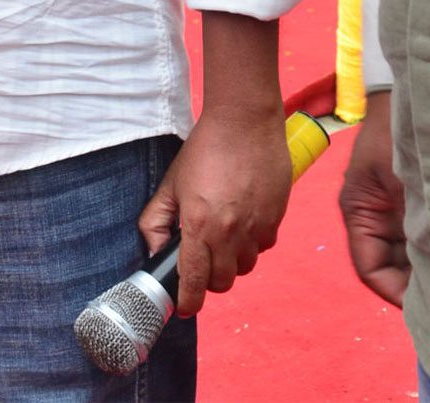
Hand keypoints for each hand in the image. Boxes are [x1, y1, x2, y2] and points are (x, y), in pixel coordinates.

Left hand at [138, 106, 290, 316]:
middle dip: (209, 279)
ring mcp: (256, 227)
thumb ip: (156, 219)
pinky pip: (264, 247)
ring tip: (222, 236)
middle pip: (222, 282)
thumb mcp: (171, 183)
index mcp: (199, 224)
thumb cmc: (204, 149)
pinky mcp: (276, 219)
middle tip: (202, 261)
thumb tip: (153, 248)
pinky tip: (243, 220)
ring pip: (244, 267)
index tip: (185, 307)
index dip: (188, 301)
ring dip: (231, 261)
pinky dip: (252, 243)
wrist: (244, 122)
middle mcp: (229, 232)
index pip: (194, 281)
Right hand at [339, 91, 407, 305]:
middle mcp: (371, 217)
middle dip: (413, 283)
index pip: (371, 270)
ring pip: (405, 256)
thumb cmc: (396, 137)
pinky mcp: (406, 204)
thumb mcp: (405, 184)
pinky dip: (427, 251)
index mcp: (358, 212)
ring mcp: (390, 210)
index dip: (395, 293)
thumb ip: (417, 224)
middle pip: (389, 267)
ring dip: (422, 267)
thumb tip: (429, 258)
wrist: (405, 100)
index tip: (423, 304)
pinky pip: (415, 239)